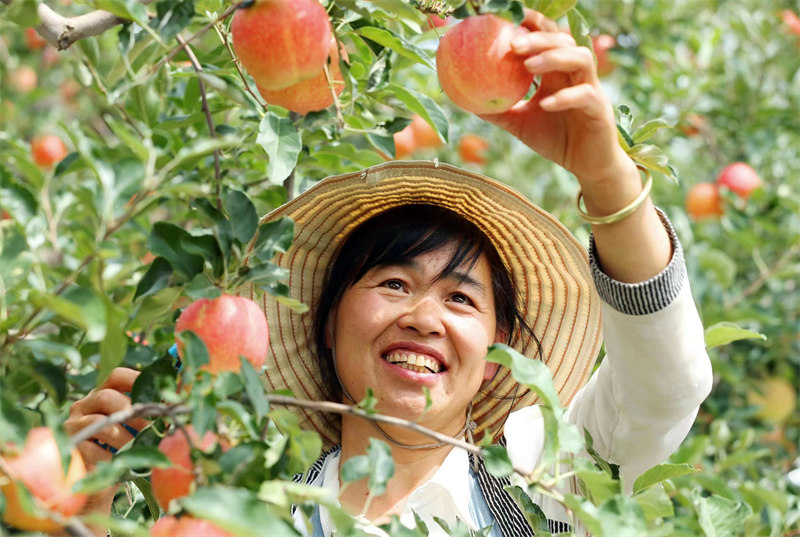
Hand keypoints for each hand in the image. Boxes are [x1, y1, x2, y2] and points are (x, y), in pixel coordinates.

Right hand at [64, 368, 147, 515]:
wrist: (98, 481)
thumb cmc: (122, 449)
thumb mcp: (136, 429)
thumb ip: (150, 413)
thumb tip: (178, 399)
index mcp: (102, 394)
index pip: (116, 375)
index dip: (136, 379)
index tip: (155, 393)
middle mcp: (84, 406)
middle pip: (106, 396)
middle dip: (131, 411)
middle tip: (150, 427)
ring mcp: (72, 426)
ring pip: (99, 423)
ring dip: (124, 437)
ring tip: (139, 447)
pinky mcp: (69, 448)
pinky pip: (90, 449)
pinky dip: (110, 455)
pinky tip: (121, 462)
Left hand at [481, 10, 633, 185]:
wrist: (586, 165)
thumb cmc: (554, 140)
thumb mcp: (519, 123)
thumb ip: (497, 109)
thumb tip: (464, 100)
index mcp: (557, 72)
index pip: (548, 38)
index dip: (533, 23)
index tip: (509, 17)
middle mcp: (575, 74)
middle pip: (564, 41)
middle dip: (539, 37)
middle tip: (513, 43)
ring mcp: (591, 88)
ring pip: (581, 59)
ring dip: (555, 58)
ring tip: (529, 66)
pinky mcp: (599, 109)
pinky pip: (585, 96)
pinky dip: (564, 97)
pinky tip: (544, 104)